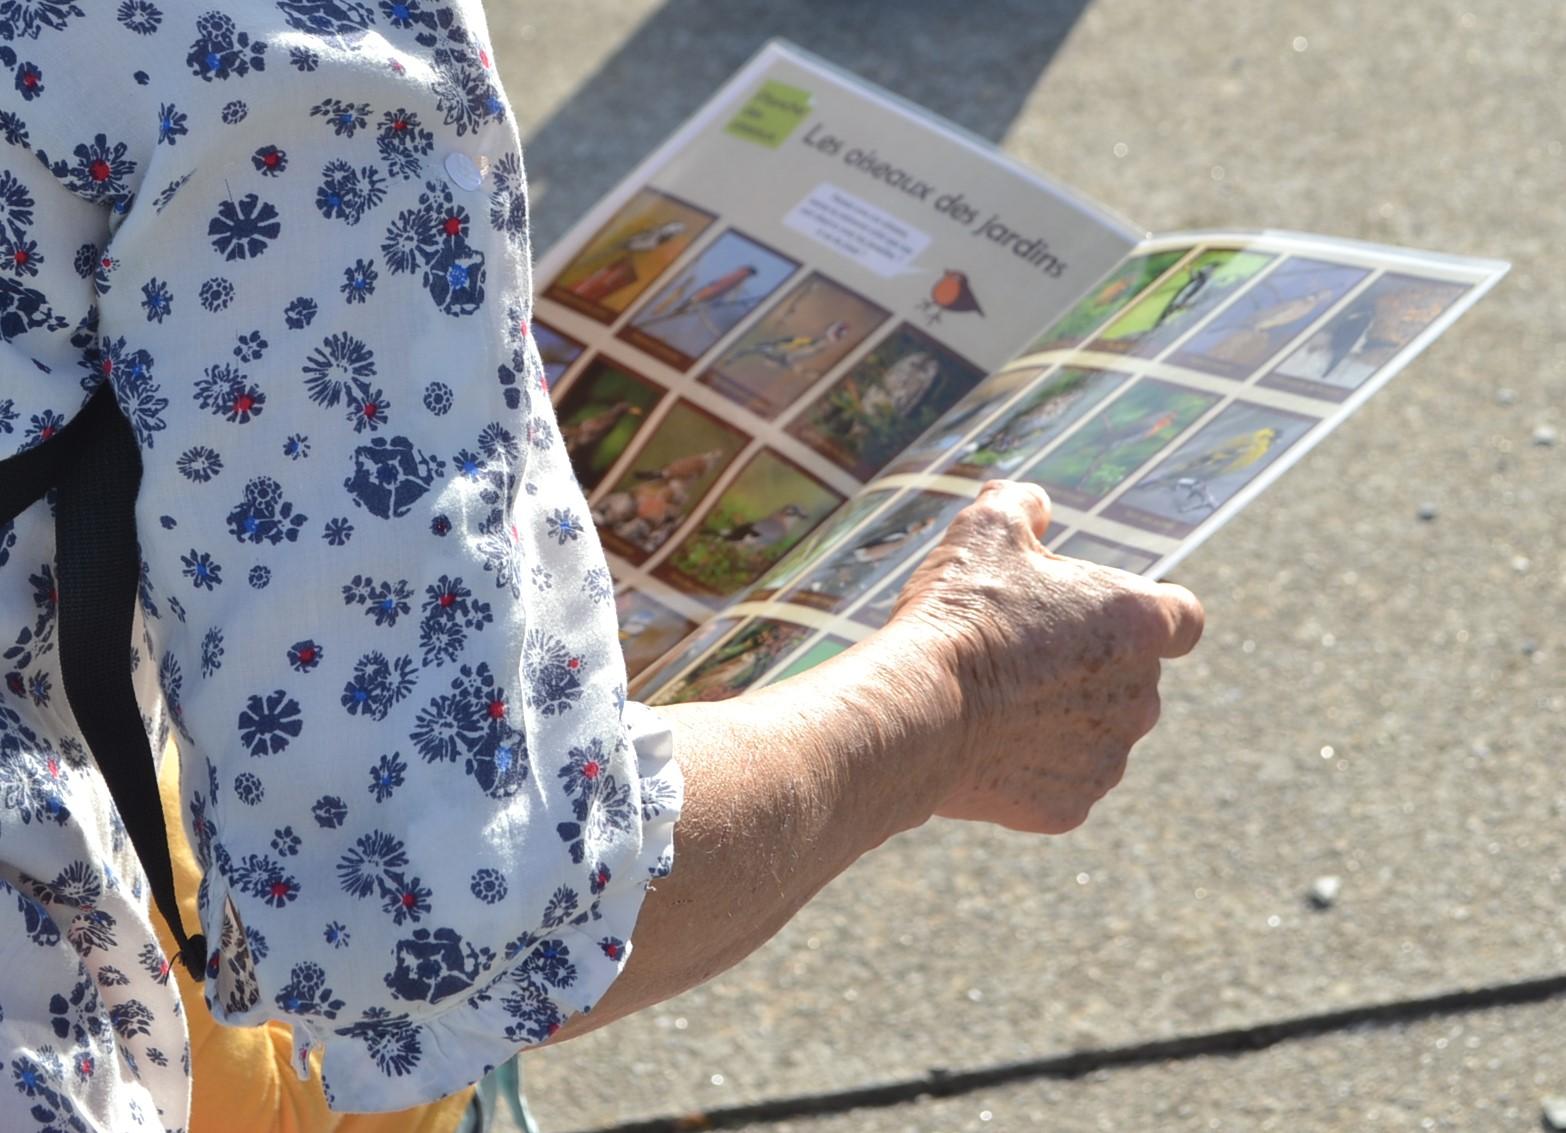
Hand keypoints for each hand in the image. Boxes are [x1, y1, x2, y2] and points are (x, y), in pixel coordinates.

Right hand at [888, 480, 1203, 833]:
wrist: (920, 710)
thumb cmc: (962, 613)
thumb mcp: (986, 529)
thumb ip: (1022, 505)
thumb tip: (1034, 503)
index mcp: (1140, 622)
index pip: (1183, 618)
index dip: (1145, 613)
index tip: (1099, 615)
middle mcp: (1143, 695)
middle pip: (1132, 679)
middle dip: (1088, 668)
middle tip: (1020, 654)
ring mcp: (1109, 757)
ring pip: (1097, 733)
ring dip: (1062, 719)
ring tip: (995, 702)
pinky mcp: (1071, 806)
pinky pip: (1060, 781)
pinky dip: (1031, 768)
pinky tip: (985, 746)